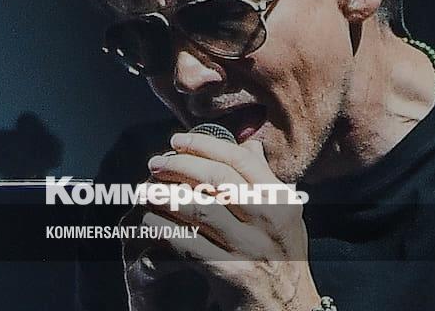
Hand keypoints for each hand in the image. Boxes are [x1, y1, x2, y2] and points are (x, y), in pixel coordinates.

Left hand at [139, 133, 320, 310]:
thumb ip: (266, 180)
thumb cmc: (284, 259)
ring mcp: (250, 246)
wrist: (289, 310)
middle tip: (155, 164)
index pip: (241, 160)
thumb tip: (248, 143)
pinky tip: (149, 222)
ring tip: (145, 189)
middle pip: (217, 178)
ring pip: (199, 208)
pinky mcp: (231, 273)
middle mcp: (269, 219)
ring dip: (166, 196)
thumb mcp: (287, 217)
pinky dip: (164, 230)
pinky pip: (188, 244)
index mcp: (281, 200)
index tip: (177, 141)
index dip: (205, 145)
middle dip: (180, 166)